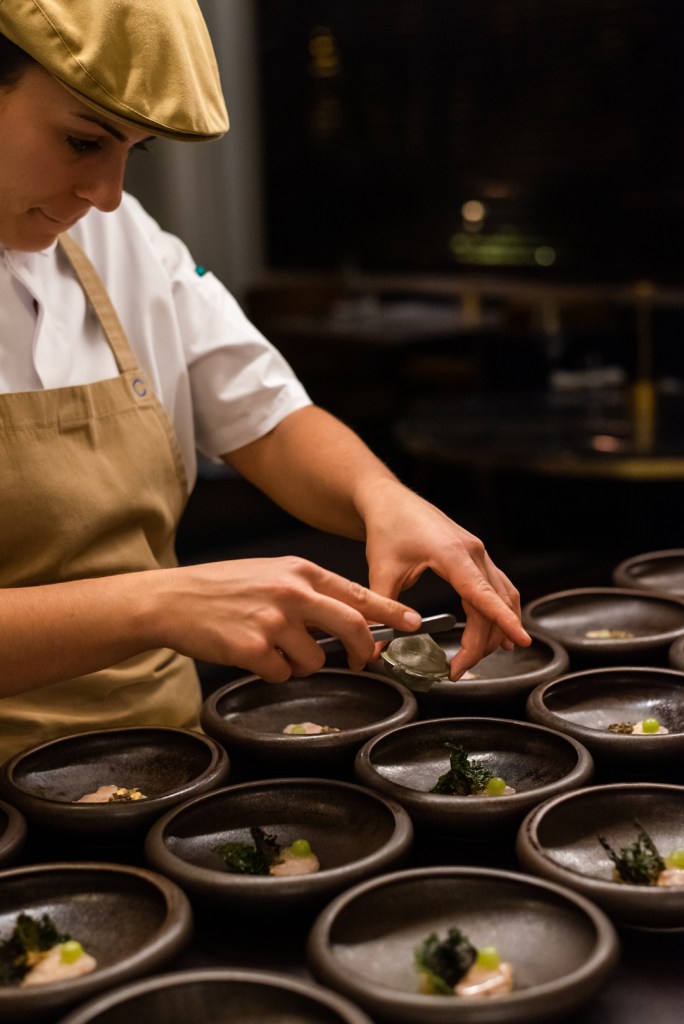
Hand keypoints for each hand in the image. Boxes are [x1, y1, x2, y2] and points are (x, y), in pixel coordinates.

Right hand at [153, 555, 421, 680]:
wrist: (172, 599)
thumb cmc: (223, 588)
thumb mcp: (272, 575)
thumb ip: (309, 593)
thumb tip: (348, 620)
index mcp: (299, 571)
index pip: (357, 592)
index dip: (389, 611)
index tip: (413, 623)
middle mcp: (291, 592)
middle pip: (351, 627)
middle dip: (362, 650)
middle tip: (362, 660)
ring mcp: (273, 621)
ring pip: (316, 660)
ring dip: (301, 663)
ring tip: (272, 646)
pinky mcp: (253, 648)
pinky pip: (283, 674)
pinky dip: (273, 672)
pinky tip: (251, 654)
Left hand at [361, 481, 530, 677]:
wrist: (390, 501)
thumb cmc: (387, 527)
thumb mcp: (380, 571)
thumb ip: (383, 611)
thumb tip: (378, 647)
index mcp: (452, 554)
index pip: (484, 594)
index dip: (503, 620)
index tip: (521, 641)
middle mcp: (473, 552)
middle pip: (494, 604)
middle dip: (483, 643)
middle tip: (457, 669)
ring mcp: (478, 553)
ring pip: (503, 597)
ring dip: (496, 629)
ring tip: (474, 657)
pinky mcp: (475, 556)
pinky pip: (498, 587)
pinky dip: (500, 611)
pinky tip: (497, 630)